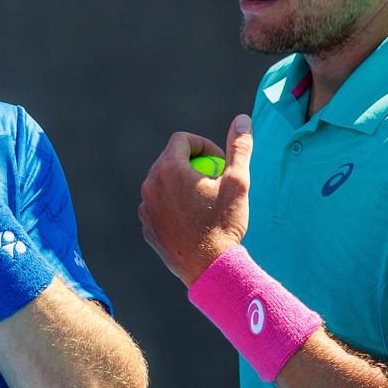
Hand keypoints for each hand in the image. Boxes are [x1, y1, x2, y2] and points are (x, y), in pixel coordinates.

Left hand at [138, 113, 252, 285]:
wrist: (209, 267)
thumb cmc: (224, 223)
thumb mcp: (238, 182)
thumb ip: (238, 148)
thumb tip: (242, 119)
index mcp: (169, 169)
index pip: (182, 139)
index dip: (204, 145)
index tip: (219, 163)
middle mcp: (150, 185)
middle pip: (170, 159)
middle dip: (193, 164)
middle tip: (215, 181)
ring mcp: (146, 207)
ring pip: (164, 183)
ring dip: (184, 184)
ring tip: (206, 201)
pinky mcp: (147, 226)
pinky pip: (159, 206)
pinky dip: (174, 206)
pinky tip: (194, 220)